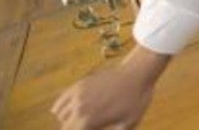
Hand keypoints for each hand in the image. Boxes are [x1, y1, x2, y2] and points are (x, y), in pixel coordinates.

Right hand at [51, 49, 166, 128]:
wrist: (138, 74)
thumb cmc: (136, 101)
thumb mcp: (128, 124)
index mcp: (89, 121)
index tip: (93, 128)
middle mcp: (79, 108)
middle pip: (65, 127)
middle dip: (75, 128)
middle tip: (90, 125)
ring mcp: (77, 95)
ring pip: (60, 114)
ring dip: (68, 119)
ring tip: (79, 121)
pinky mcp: (79, 84)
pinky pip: (61, 99)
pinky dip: (61, 107)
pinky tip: (69, 110)